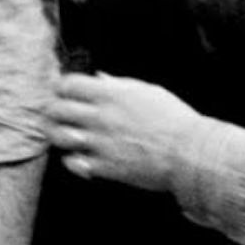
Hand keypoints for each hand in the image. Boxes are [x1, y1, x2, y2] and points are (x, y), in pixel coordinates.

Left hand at [48, 72, 201, 191]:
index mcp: (110, 94)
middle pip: (57, 109)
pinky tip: (79, 157)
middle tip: (57, 114)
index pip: (68, 84)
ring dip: (58, 134)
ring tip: (64, 135)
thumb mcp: (147, 91)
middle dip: (53, 110)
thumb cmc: (174, 119)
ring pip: (59, 136)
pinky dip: (72, 160)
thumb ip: (119, 84)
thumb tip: (100, 77)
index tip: (63, 91)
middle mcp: (101, 116)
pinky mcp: (107, 167)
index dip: (61, 87)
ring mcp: (101, 142)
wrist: (191, 154)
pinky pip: (74, 162)